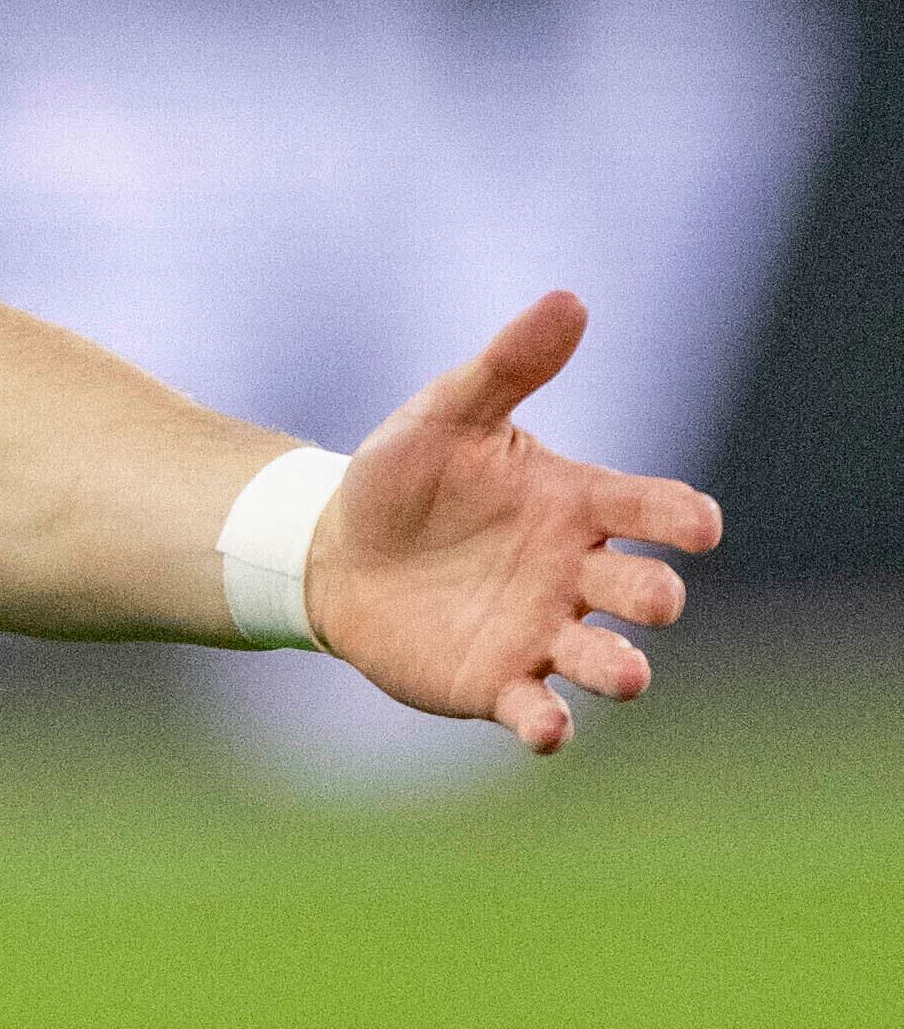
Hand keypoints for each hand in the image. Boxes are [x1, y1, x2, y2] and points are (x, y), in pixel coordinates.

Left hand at [308, 292, 724, 752]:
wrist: (332, 546)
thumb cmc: (403, 475)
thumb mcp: (447, 411)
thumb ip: (508, 364)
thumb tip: (570, 300)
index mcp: (577, 505)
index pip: (656, 510)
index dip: (683, 519)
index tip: (695, 525)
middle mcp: (575, 574)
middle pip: (645, 592)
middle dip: (656, 597)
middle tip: (652, 599)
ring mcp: (542, 632)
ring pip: (608, 661)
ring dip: (623, 669)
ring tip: (627, 673)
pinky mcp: (497, 681)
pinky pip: (537, 708)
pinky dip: (549, 723)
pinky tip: (547, 727)